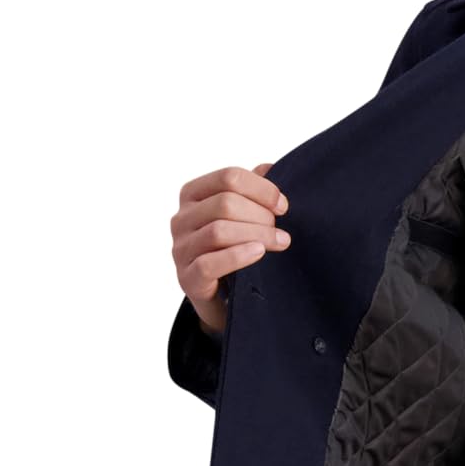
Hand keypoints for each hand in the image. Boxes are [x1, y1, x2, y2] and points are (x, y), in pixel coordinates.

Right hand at [175, 162, 291, 333]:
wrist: (221, 298)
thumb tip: (270, 167)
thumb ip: (251, 191)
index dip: (262, 188)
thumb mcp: (241, 216)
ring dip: (257, 235)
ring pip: (219, 231)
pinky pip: (209, 263)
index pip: (228, 177)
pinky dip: (238, 256)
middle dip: (261, 215)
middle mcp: (181, 218)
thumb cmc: (231, 249)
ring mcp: (181, 248)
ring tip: (280, 242)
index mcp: (193, 194)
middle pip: (225, 203)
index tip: (283, 206)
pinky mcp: (187, 278)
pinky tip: (259, 253)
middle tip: (281, 230)